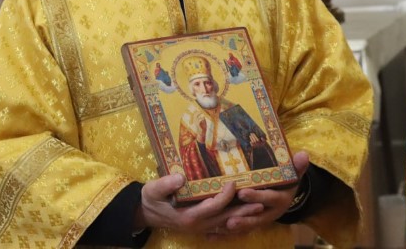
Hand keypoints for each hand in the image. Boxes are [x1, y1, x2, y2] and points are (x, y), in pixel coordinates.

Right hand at [134, 174, 263, 235]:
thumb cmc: (151, 199)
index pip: (213, 206)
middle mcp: (198, 225)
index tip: (234, 182)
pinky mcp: (201, 228)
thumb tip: (180, 177)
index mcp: (189, 215)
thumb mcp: (153, 189)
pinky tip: (246, 220)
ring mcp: (201, 229)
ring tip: (259, 210)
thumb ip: (166, 184)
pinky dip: (235, 225)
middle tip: (261, 202)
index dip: (225, 195)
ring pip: (226, 225)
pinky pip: (222, 229)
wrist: (145, 214)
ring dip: (243, 218)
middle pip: (226, 218)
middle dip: (243, 210)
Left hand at [208, 150, 310, 237]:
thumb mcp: (293, 174)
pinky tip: (214, 234)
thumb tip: (304, 154)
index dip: (257, 197)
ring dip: (237, 227)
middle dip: (244, 217)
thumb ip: (296, 166)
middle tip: (230, 218)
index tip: (243, 193)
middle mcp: (271, 212)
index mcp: (280, 199)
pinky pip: (241, 230)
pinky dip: (229, 233)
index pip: (269, 198)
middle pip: (257, 215)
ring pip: (248, 225)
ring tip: (225, 226)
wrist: (287, 196)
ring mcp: (261, 218)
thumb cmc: (286, 181)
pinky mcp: (252, 223)